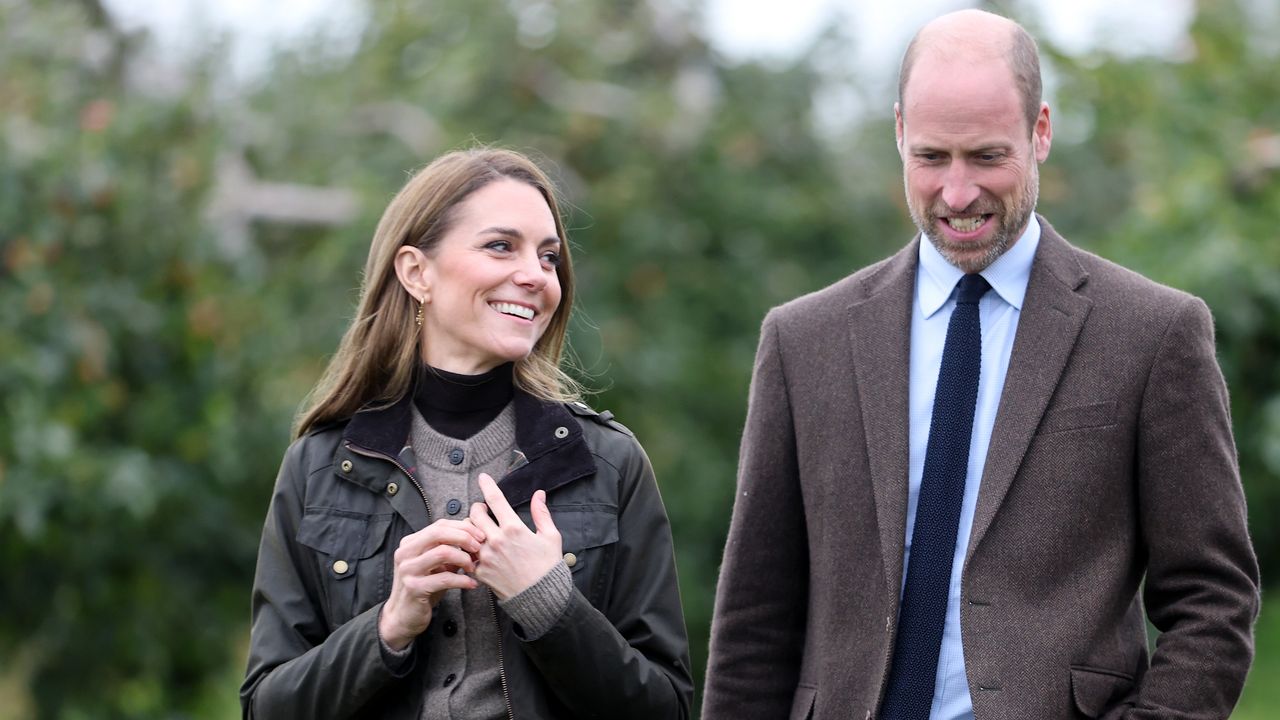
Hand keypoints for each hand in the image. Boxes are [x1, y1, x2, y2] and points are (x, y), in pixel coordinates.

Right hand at [378, 518, 485, 650]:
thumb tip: (473, 532)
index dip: (463, 527)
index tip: (480, 535)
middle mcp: (405, 553)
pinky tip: (472, 584)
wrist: (403, 616)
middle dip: (464, 537)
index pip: (439, 525)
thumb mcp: (437, 565)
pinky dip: (462, 580)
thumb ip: (451, 549)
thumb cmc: (423, 588)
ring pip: (442, 552)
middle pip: (439, 532)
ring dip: (464, 558)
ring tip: (473, 567)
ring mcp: (408, 570)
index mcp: (410, 543)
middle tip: (479, 547)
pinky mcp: (414, 588)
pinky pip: (444, 578)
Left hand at [468, 473, 562, 600]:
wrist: (541, 598)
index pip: (495, 499)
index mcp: (514, 528)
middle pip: (475, 514)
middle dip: (477, 508)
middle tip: (482, 509)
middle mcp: (496, 540)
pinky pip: (467, 555)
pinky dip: (469, 550)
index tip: (482, 477)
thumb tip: (539, 494)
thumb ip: (541, 513)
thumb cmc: (548, 567)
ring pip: (467, 533)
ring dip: (471, 528)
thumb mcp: (551, 537)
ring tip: (479, 530)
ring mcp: (486, 556)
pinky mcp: (480, 572)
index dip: (487, 485)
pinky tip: (476, 550)